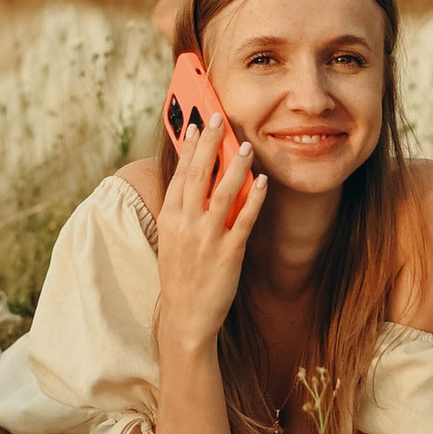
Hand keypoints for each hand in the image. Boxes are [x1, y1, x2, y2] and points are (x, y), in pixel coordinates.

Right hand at [156, 104, 263, 350]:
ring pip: (222, 193)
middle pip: (198, 175)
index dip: (188, 147)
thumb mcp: (171, 239)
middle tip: (218, 117)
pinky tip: (262, 181)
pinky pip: (244, 220)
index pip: (180, 173)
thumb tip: (195, 181)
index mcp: (170, 218)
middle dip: (209, 143)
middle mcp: (186, 224)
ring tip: (245, 145)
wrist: (186, 317)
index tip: (195, 123)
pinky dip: (254, 199)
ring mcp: (207, 238)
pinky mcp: (229, 253)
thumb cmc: (180, 275)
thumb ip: (181, 211)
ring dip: (234, 166)